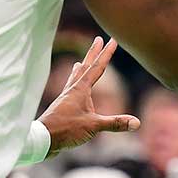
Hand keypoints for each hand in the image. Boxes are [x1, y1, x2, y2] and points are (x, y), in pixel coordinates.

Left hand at [39, 37, 140, 154]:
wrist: (41, 139)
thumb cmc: (65, 130)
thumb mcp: (93, 126)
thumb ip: (115, 123)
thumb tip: (136, 123)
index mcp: (80, 90)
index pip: (97, 68)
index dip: (107, 54)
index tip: (113, 40)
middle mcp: (72, 89)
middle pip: (85, 67)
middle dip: (93, 53)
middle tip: (98, 39)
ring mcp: (65, 98)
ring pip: (75, 78)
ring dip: (80, 68)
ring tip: (79, 62)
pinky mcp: (61, 107)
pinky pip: (69, 90)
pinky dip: (72, 84)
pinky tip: (71, 89)